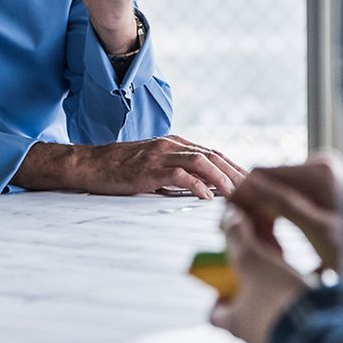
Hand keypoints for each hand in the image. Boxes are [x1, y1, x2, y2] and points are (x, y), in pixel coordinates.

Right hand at [13, 136, 244, 198]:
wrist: (88, 165)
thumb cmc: (118, 170)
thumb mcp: (152, 168)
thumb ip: (174, 174)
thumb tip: (199, 192)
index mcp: (173, 143)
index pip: (212, 152)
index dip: (234, 167)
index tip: (251, 183)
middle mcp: (170, 144)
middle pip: (212, 154)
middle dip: (236, 172)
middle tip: (254, 191)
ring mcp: (159, 154)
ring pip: (201, 161)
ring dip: (222, 178)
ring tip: (236, 194)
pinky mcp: (148, 168)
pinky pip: (178, 174)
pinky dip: (196, 185)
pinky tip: (208, 198)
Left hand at [209, 207, 308, 342]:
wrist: (320, 333)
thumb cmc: (280, 302)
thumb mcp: (254, 261)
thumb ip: (239, 239)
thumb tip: (230, 219)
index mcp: (235, 324)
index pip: (215, 314)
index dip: (220, 296)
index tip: (229, 280)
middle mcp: (254, 342)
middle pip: (246, 318)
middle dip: (254, 298)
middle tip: (264, 279)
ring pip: (273, 324)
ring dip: (278, 306)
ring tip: (290, 285)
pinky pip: (298, 330)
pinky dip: (300, 314)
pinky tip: (312, 296)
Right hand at [229, 154, 342, 272]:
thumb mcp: (319, 229)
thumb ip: (283, 204)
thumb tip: (248, 184)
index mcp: (320, 168)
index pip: (262, 174)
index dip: (243, 199)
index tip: (232, 224)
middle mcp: (319, 166)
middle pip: (268, 185)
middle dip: (257, 214)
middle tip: (256, 245)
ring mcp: (319, 177)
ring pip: (274, 196)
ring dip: (266, 222)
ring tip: (270, 251)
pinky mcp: (318, 190)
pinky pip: (286, 202)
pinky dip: (278, 222)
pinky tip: (278, 246)